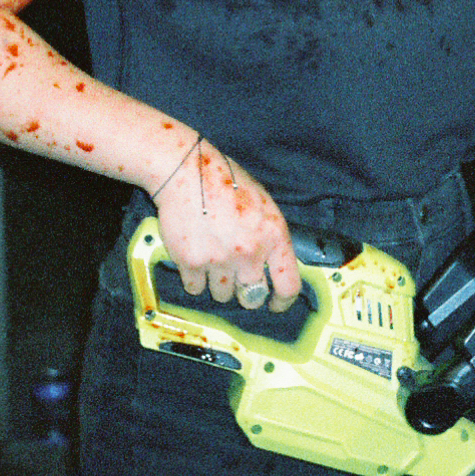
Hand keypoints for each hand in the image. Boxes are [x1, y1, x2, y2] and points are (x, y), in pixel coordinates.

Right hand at [154, 140, 300, 312]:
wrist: (186, 171)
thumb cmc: (226, 182)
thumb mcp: (263, 204)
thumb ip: (271, 236)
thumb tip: (275, 266)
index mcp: (273, 235)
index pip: (288, 286)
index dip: (282, 301)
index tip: (274, 304)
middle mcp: (250, 251)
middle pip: (252, 299)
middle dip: (245, 294)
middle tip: (236, 278)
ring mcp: (220, 259)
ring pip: (222, 295)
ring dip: (217, 283)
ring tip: (211, 257)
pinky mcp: (191, 263)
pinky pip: (195, 288)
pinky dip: (194, 279)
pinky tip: (194, 256)